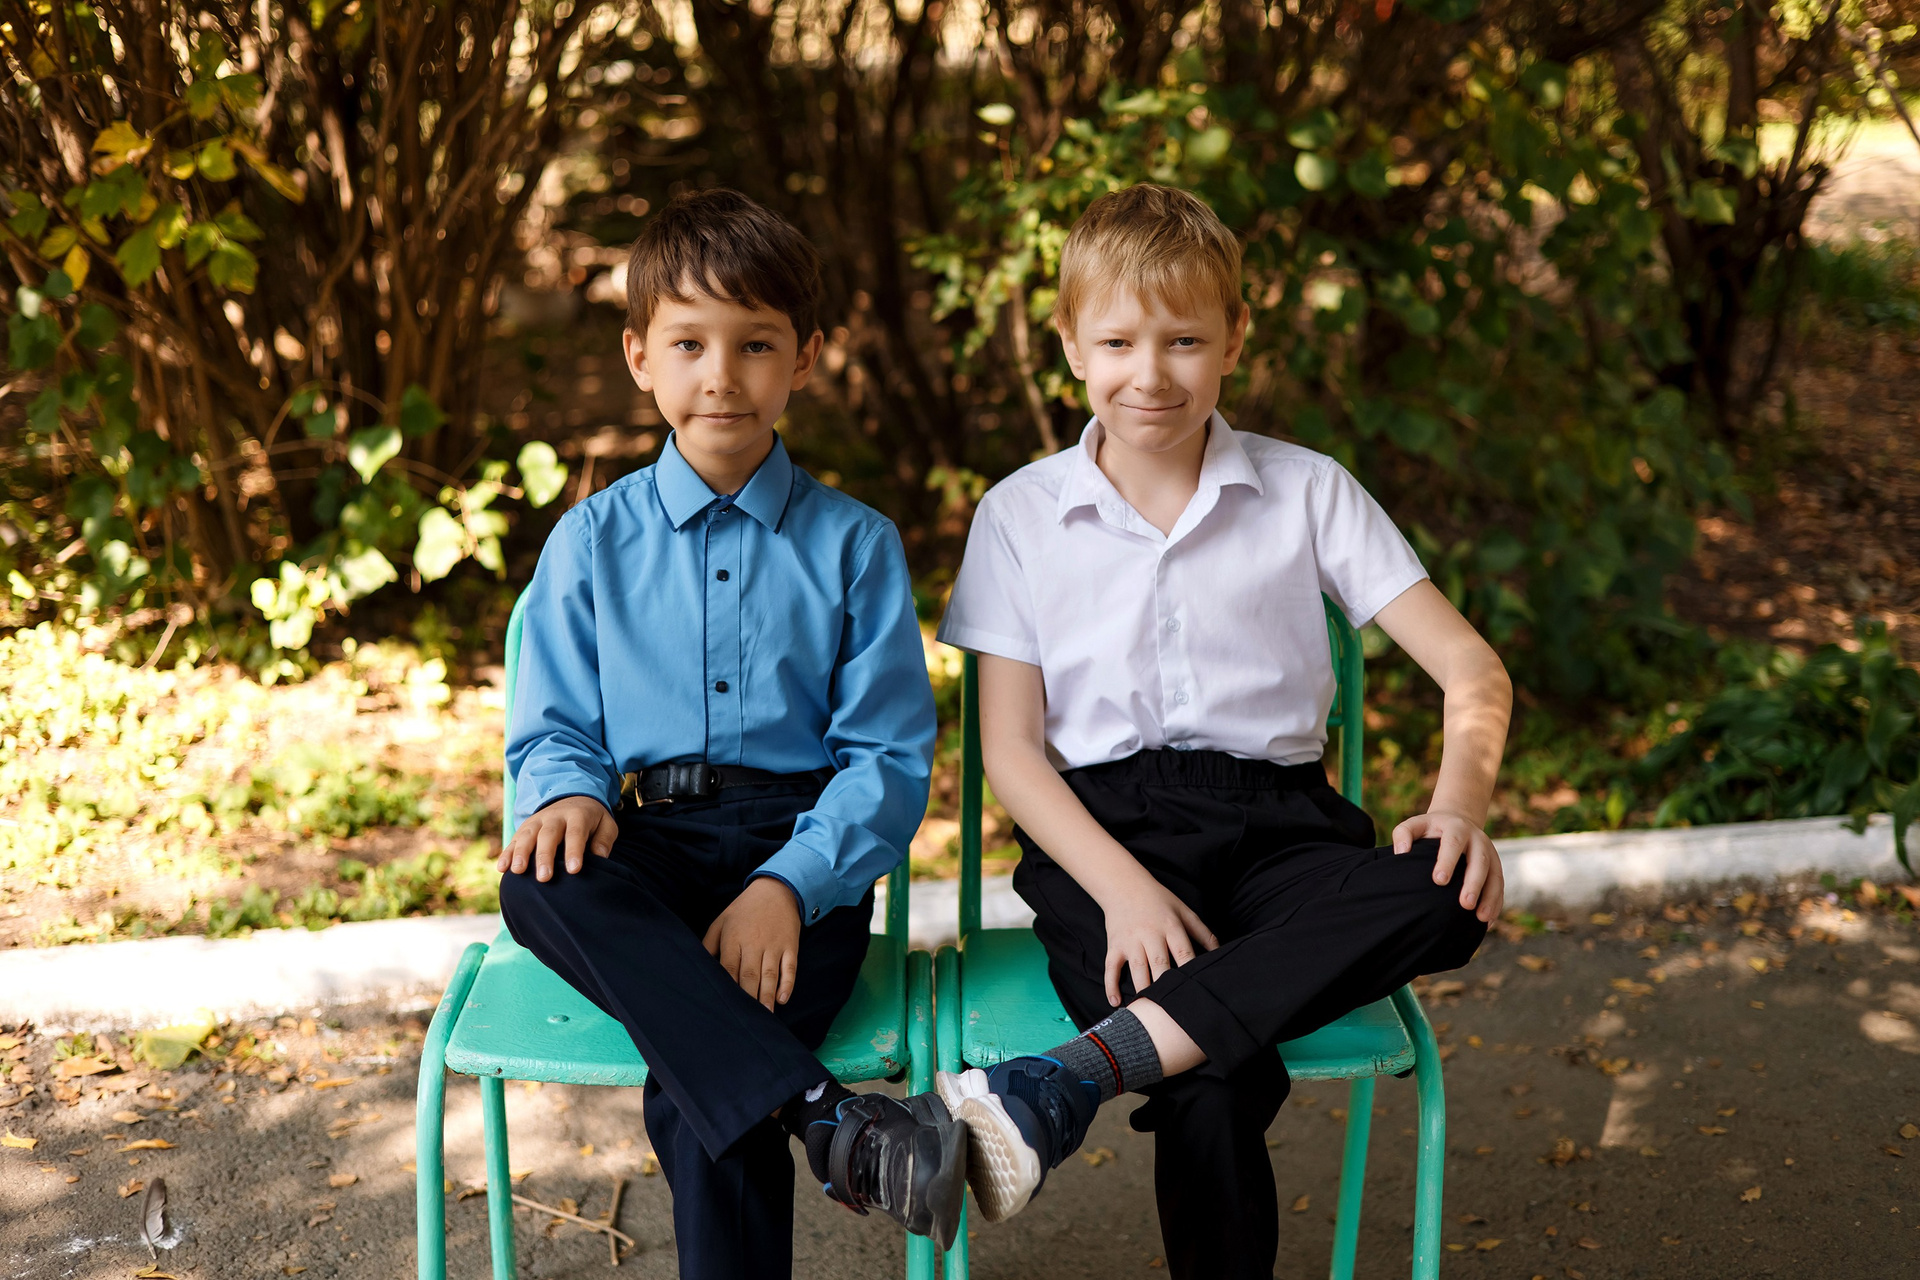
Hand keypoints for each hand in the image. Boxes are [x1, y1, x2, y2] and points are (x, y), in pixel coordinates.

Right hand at [497, 795, 617, 880]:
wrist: (573, 798)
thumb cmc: (592, 820)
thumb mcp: (606, 824)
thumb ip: (604, 840)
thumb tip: (600, 858)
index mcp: (577, 815)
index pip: (575, 833)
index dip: (574, 851)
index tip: (574, 870)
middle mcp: (555, 817)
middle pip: (548, 835)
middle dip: (545, 856)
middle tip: (544, 878)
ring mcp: (537, 821)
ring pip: (528, 835)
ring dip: (521, 853)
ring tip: (518, 871)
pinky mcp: (525, 828)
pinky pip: (514, 839)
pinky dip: (507, 853)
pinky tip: (501, 868)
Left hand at [702, 877, 801, 1011]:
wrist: (776, 890)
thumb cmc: (744, 909)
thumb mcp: (721, 922)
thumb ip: (709, 945)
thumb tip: (700, 968)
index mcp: (734, 939)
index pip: (729, 968)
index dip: (728, 988)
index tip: (726, 1006)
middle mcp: (754, 943)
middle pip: (750, 975)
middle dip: (748, 998)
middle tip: (747, 1020)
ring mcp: (774, 945)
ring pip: (770, 975)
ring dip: (767, 997)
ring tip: (764, 1016)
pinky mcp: (790, 946)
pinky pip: (790, 968)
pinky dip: (787, 984)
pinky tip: (783, 999)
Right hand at [1095, 876, 1218, 1007]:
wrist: (1123, 884)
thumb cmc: (1158, 899)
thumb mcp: (1184, 911)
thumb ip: (1203, 932)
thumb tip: (1220, 953)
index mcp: (1171, 927)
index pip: (1184, 953)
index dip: (1190, 973)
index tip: (1197, 991)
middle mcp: (1150, 935)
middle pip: (1160, 965)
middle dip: (1166, 986)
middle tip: (1174, 1008)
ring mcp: (1130, 941)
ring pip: (1138, 970)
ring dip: (1143, 990)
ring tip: (1150, 1009)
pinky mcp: (1114, 945)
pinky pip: (1111, 968)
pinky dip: (1111, 986)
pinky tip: (1116, 1003)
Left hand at [1393, 810, 1504, 922]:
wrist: (1458, 821)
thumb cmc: (1431, 829)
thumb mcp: (1416, 825)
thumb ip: (1403, 834)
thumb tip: (1400, 852)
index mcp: (1457, 828)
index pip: (1453, 843)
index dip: (1447, 861)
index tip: (1438, 881)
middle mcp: (1478, 839)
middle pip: (1479, 861)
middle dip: (1474, 883)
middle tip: (1465, 904)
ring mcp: (1491, 853)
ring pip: (1495, 876)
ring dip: (1490, 897)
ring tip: (1481, 918)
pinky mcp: (1496, 866)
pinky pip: (1500, 886)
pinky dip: (1496, 903)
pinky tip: (1487, 922)